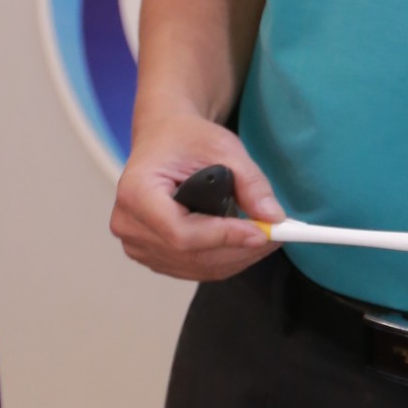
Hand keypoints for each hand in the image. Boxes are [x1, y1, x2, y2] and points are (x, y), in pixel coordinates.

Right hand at [111, 115, 282, 282]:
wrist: (164, 139)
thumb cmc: (185, 139)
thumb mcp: (222, 147)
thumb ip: (249, 183)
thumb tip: (273, 217)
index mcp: (136, 192)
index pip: (181, 232)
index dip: (223, 237)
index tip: (261, 232)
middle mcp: (129, 224)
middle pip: (190, 255)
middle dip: (239, 249)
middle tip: (278, 236)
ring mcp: (137, 244)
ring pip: (195, 267)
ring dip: (236, 257)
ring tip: (267, 237)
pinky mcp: (151, 254)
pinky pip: (192, 268)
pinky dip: (224, 260)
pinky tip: (244, 243)